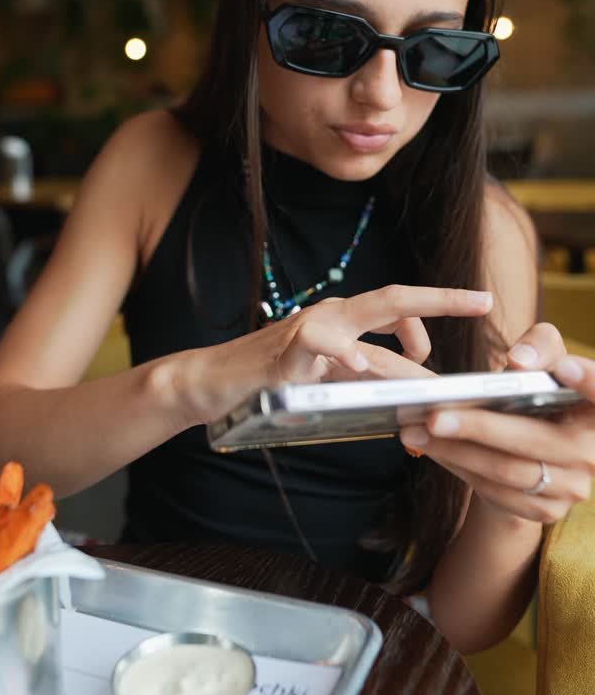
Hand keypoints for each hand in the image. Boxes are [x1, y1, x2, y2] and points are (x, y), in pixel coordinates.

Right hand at [177, 284, 493, 424]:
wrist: (211, 384)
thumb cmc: (272, 384)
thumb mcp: (329, 381)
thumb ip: (366, 379)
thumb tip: (413, 396)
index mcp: (344, 321)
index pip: (398, 308)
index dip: (437, 309)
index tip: (478, 310)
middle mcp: (331, 315)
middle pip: (393, 298)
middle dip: (441, 298)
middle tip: (484, 301)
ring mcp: (306, 329)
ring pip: (363, 324)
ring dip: (401, 350)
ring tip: (430, 375)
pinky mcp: (283, 351)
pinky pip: (316, 345)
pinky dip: (340, 352)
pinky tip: (357, 365)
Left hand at [400, 323, 594, 523]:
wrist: (531, 452)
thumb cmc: (536, 394)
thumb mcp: (542, 362)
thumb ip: (538, 347)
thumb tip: (520, 361)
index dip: (589, 380)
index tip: (562, 369)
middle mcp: (591, 451)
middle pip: (532, 439)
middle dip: (477, 427)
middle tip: (433, 416)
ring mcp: (572, 487)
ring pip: (505, 470)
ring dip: (455, 450)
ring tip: (416, 431)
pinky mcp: (545, 511)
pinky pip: (494, 491)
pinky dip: (458, 468)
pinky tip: (431, 450)